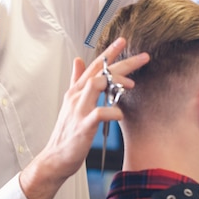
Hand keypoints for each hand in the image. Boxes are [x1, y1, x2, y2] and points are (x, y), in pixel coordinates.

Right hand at [19, 37, 149, 198]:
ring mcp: (79, 110)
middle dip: (122, 62)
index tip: (123, 41)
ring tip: (131, 84)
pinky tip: (120, 114)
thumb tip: (78, 60)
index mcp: (75, 91)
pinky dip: (113, 112)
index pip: (93, 66)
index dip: (108, 53)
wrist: (55, 158)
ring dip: (115, 81)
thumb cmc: (67, 132)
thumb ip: (75, 80)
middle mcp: (76, 97)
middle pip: (99, 72)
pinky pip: (99, 113)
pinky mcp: (83, 126)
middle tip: (143, 57)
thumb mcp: (70, 102)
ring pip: (96, 85)